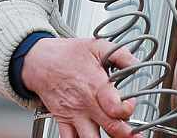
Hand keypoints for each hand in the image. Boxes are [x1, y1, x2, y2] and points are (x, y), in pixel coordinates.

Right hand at [22, 37, 140, 137]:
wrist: (39, 61)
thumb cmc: (67, 54)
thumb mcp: (97, 46)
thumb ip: (120, 55)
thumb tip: (136, 63)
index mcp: (95, 85)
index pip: (116, 108)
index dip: (128, 109)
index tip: (132, 103)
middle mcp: (85, 103)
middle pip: (109, 127)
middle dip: (126, 134)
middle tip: (136, 136)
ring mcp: (73, 114)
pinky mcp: (63, 120)